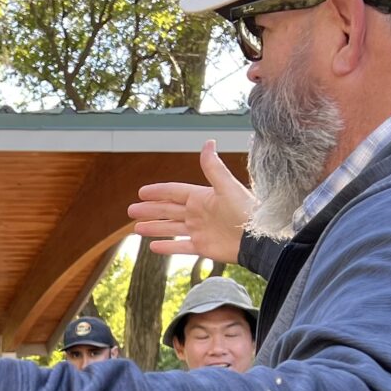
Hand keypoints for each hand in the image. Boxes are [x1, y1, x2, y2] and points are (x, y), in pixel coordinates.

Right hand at [128, 140, 254, 265]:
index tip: (142, 192)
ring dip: (154, 228)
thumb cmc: (246, 211)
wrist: (258, 238)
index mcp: (201, 197)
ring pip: (171, 228)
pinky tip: (154, 247)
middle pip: (168, 210)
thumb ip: (213, 167)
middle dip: (150, 210)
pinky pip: (181, 247)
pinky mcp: (203, 247)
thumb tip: (208, 142)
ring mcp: (199, 231)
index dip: (158, 192)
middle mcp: (198, 213)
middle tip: (132, 210)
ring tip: (137, 229)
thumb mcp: (227, 186)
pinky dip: (167, 247)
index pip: (174, 192)